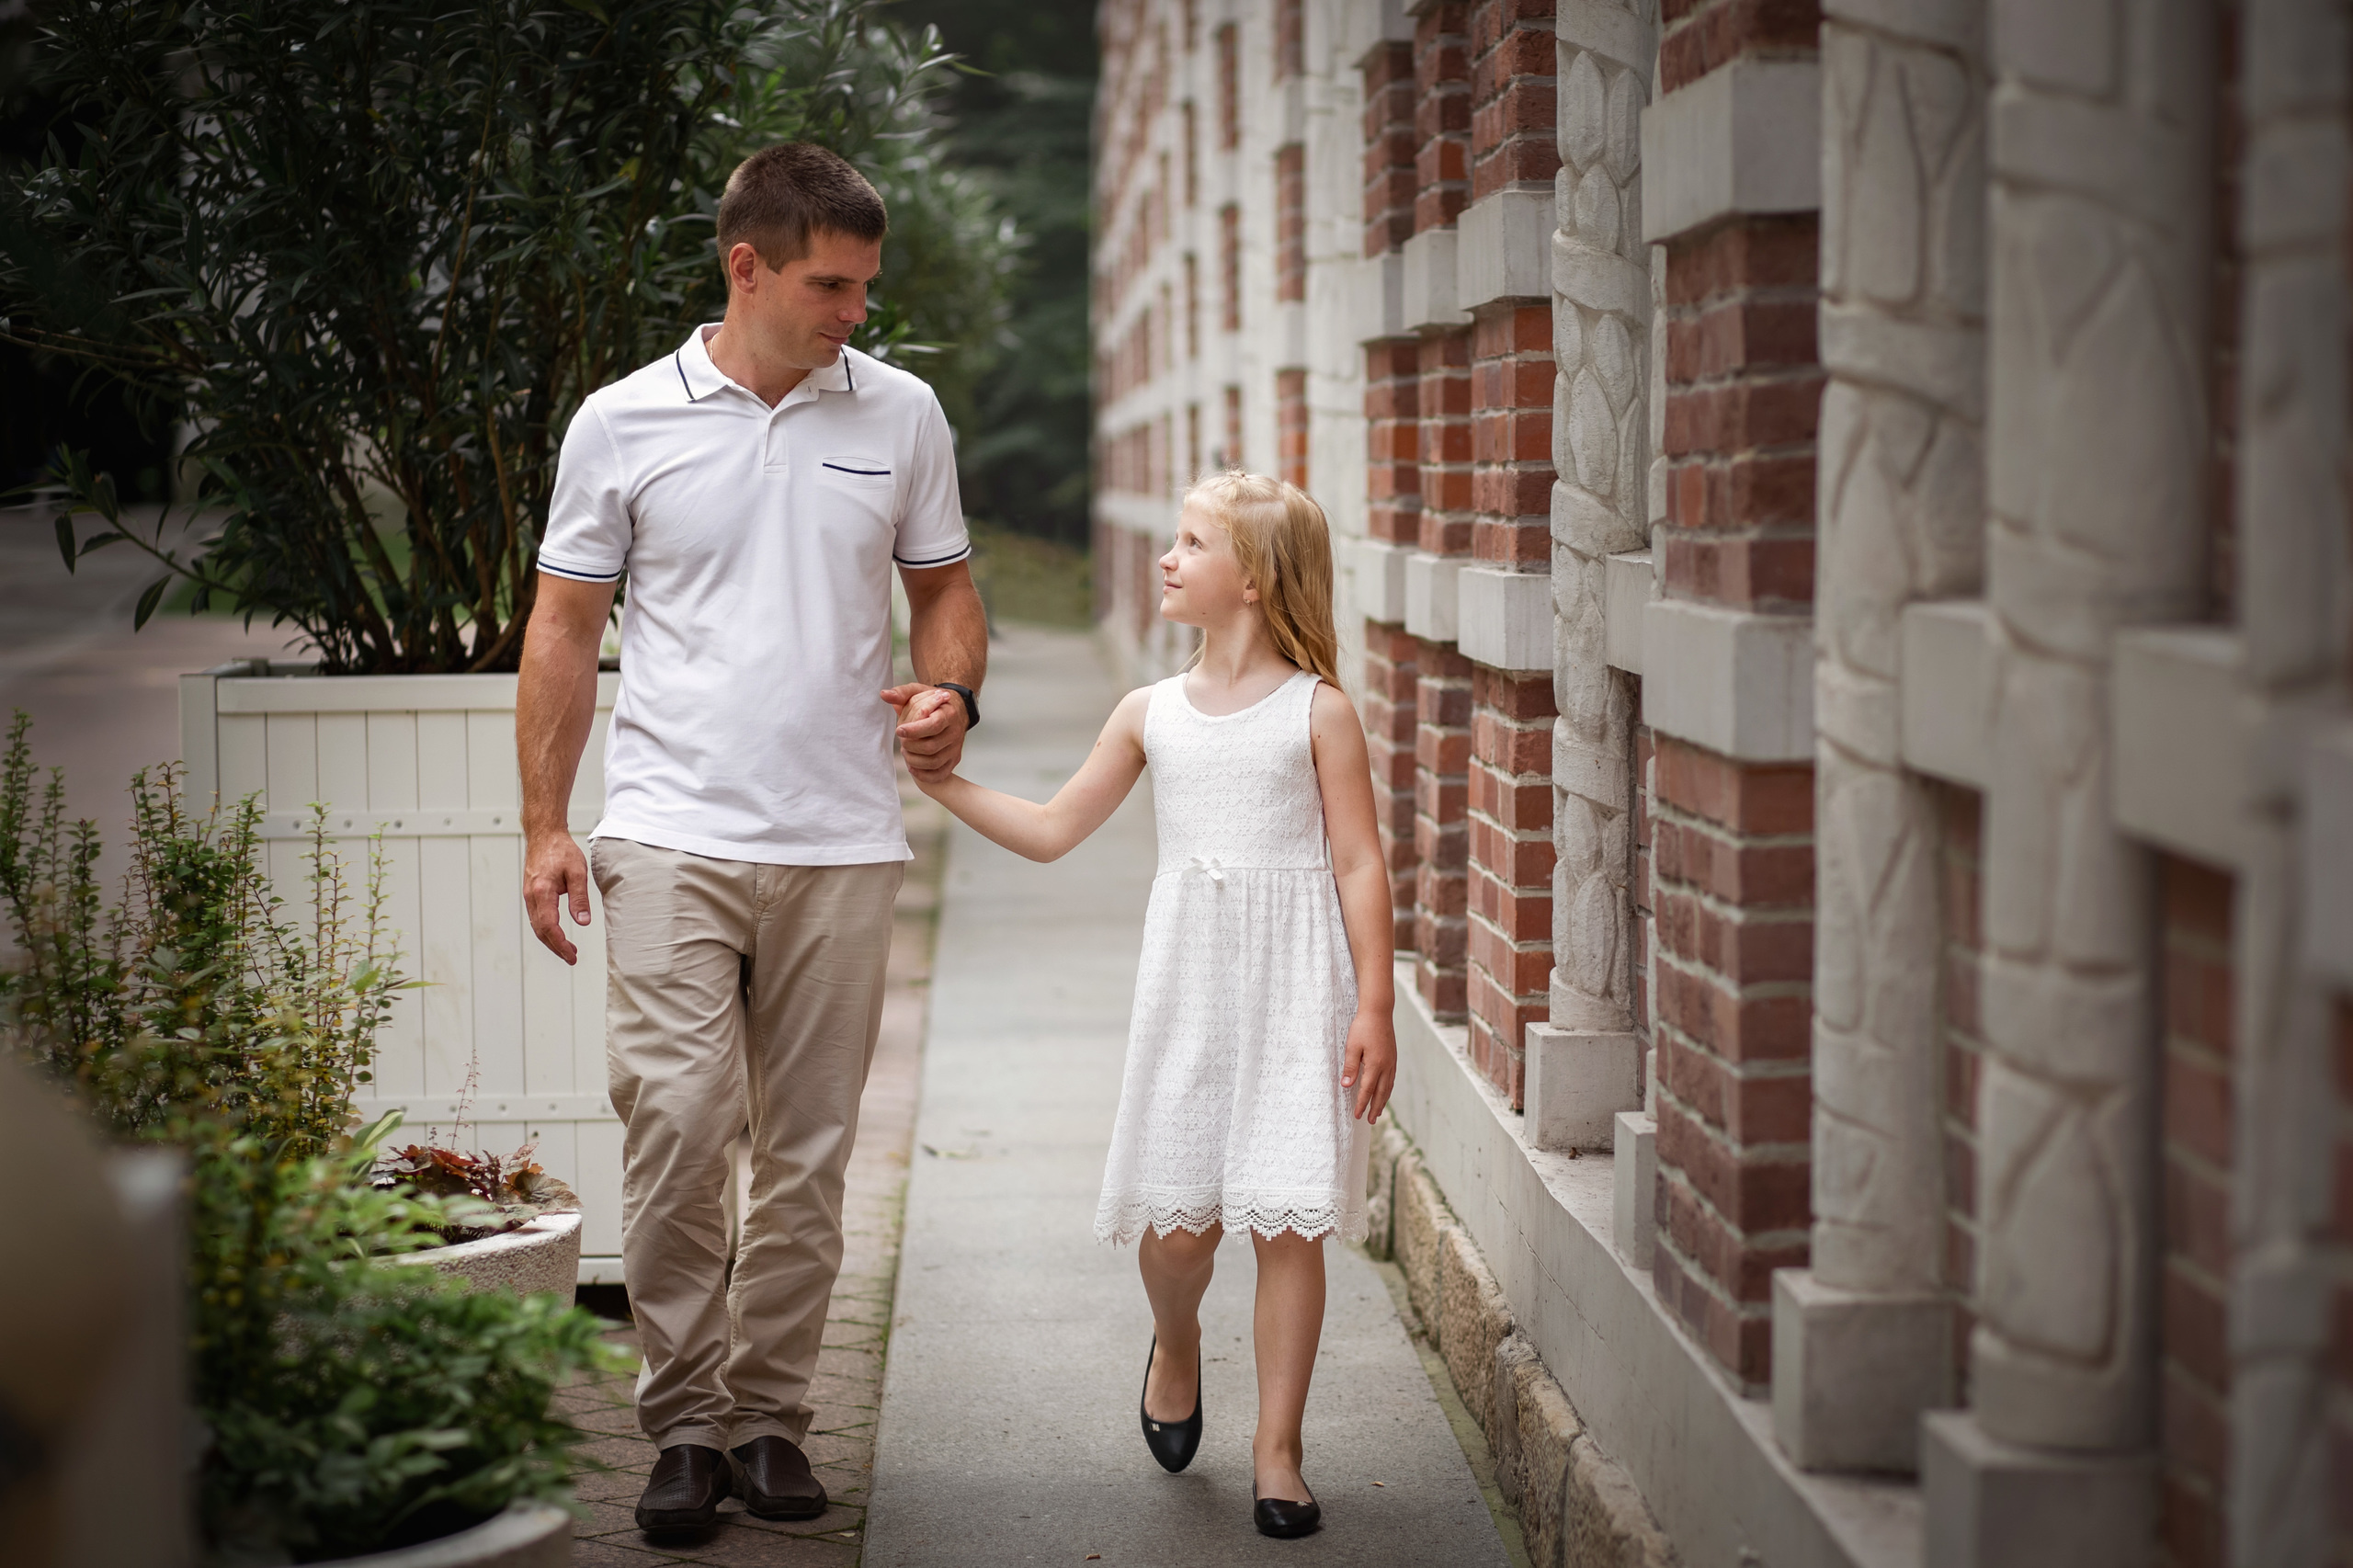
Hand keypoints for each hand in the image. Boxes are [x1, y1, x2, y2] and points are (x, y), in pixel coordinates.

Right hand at [523, 830, 591, 964]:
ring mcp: (529, 896)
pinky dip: (546, 930)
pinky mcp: (531, 894)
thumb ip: (579, 898)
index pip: (549, 926)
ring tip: (567, 950)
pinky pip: (536, 917)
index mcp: (542, 892)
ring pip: (537, 926)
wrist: (544, 835)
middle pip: (541, 931)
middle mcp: (531, 896)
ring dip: (551, 940)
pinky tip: (557, 933)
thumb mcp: (577, 872)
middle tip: (571, 958)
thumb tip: (583, 922)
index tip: (571, 954)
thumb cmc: (561, 850)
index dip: (560, 944)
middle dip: (555, 947)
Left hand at [882, 683, 970, 783]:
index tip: (899, 730)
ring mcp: (955, 748)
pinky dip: (924, 774)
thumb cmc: (933, 702)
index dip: (914, 730)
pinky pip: (939, 774)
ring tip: (906, 751)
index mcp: (948, 714)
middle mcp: (955, 732)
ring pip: (934, 762)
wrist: (954, 711)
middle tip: (902, 740)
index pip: (933, 725)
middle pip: (931, 747)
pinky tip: (912, 766)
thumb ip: (901, 693)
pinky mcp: (953, 760)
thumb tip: (884, 695)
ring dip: (914, 760)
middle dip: (910, 746)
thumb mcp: (918, 693)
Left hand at [1341, 1008, 1396, 1122]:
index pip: (1367, 1090)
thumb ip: (1350, 1067)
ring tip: (1378, 1111)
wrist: (1379, 1012)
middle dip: (1375, 1108)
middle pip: (1380, 1093)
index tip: (1357, 1115)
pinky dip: (1388, 1089)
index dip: (1362, 1104)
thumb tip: (1346, 1086)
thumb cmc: (1363, 1027)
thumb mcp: (1352, 1047)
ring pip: (1388, 1087)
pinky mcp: (1393, 1057)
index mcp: (1375, 1065)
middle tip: (1370, 1121)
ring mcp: (1391, 1062)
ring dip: (1383, 1101)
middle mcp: (1386, 1066)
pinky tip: (1384, 1091)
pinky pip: (1391, 1079)